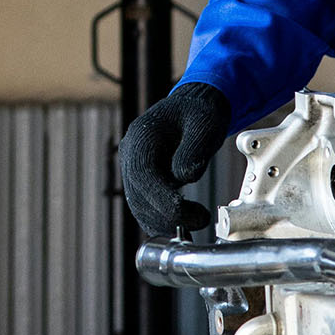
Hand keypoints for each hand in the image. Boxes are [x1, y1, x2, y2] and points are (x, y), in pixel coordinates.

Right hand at [119, 82, 232, 237]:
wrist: (194, 108)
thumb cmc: (199, 113)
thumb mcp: (204, 124)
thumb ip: (194, 150)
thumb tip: (184, 177)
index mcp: (141, 136)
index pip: (143, 174)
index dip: (161, 197)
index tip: (185, 211)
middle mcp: (130, 154)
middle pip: (137, 195)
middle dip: (166, 215)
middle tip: (199, 221)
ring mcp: (133, 168)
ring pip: (139, 206)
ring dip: (164, 222)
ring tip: (195, 224)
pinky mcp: (142, 181)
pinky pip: (146, 206)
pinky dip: (162, 220)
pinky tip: (184, 225)